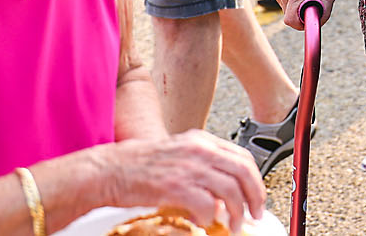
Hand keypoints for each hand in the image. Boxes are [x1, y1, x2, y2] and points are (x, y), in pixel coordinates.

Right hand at [93, 130, 263, 232]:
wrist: (109, 170)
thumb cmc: (139, 165)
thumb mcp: (178, 155)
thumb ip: (202, 167)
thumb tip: (221, 192)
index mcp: (201, 141)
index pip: (242, 157)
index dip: (255, 179)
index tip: (256, 195)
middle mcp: (199, 150)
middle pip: (243, 172)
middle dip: (254, 196)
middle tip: (254, 213)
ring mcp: (188, 168)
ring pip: (230, 190)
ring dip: (236, 212)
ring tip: (233, 225)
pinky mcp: (175, 187)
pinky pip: (206, 205)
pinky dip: (209, 217)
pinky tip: (204, 222)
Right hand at [274, 0, 337, 30]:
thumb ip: (324, 12)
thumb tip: (315, 26)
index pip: (290, 20)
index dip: (300, 24)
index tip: (309, 19)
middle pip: (288, 17)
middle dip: (300, 16)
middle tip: (311, 4)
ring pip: (286, 12)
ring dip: (296, 9)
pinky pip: (284, 5)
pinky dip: (292, 4)